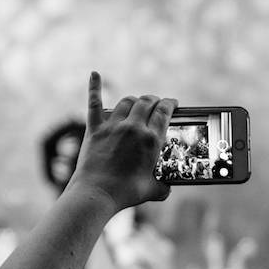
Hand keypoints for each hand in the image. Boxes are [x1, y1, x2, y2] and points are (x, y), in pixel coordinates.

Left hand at [69, 73, 176, 209]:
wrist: (97, 194)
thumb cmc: (126, 193)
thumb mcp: (152, 190)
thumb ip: (163, 186)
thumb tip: (167, 188)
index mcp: (152, 139)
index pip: (165, 112)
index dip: (170, 104)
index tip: (173, 103)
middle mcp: (134, 128)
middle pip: (147, 102)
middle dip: (155, 100)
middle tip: (157, 103)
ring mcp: (113, 126)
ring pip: (127, 101)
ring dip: (135, 100)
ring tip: (137, 103)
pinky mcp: (94, 129)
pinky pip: (94, 102)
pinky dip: (95, 87)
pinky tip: (94, 74)